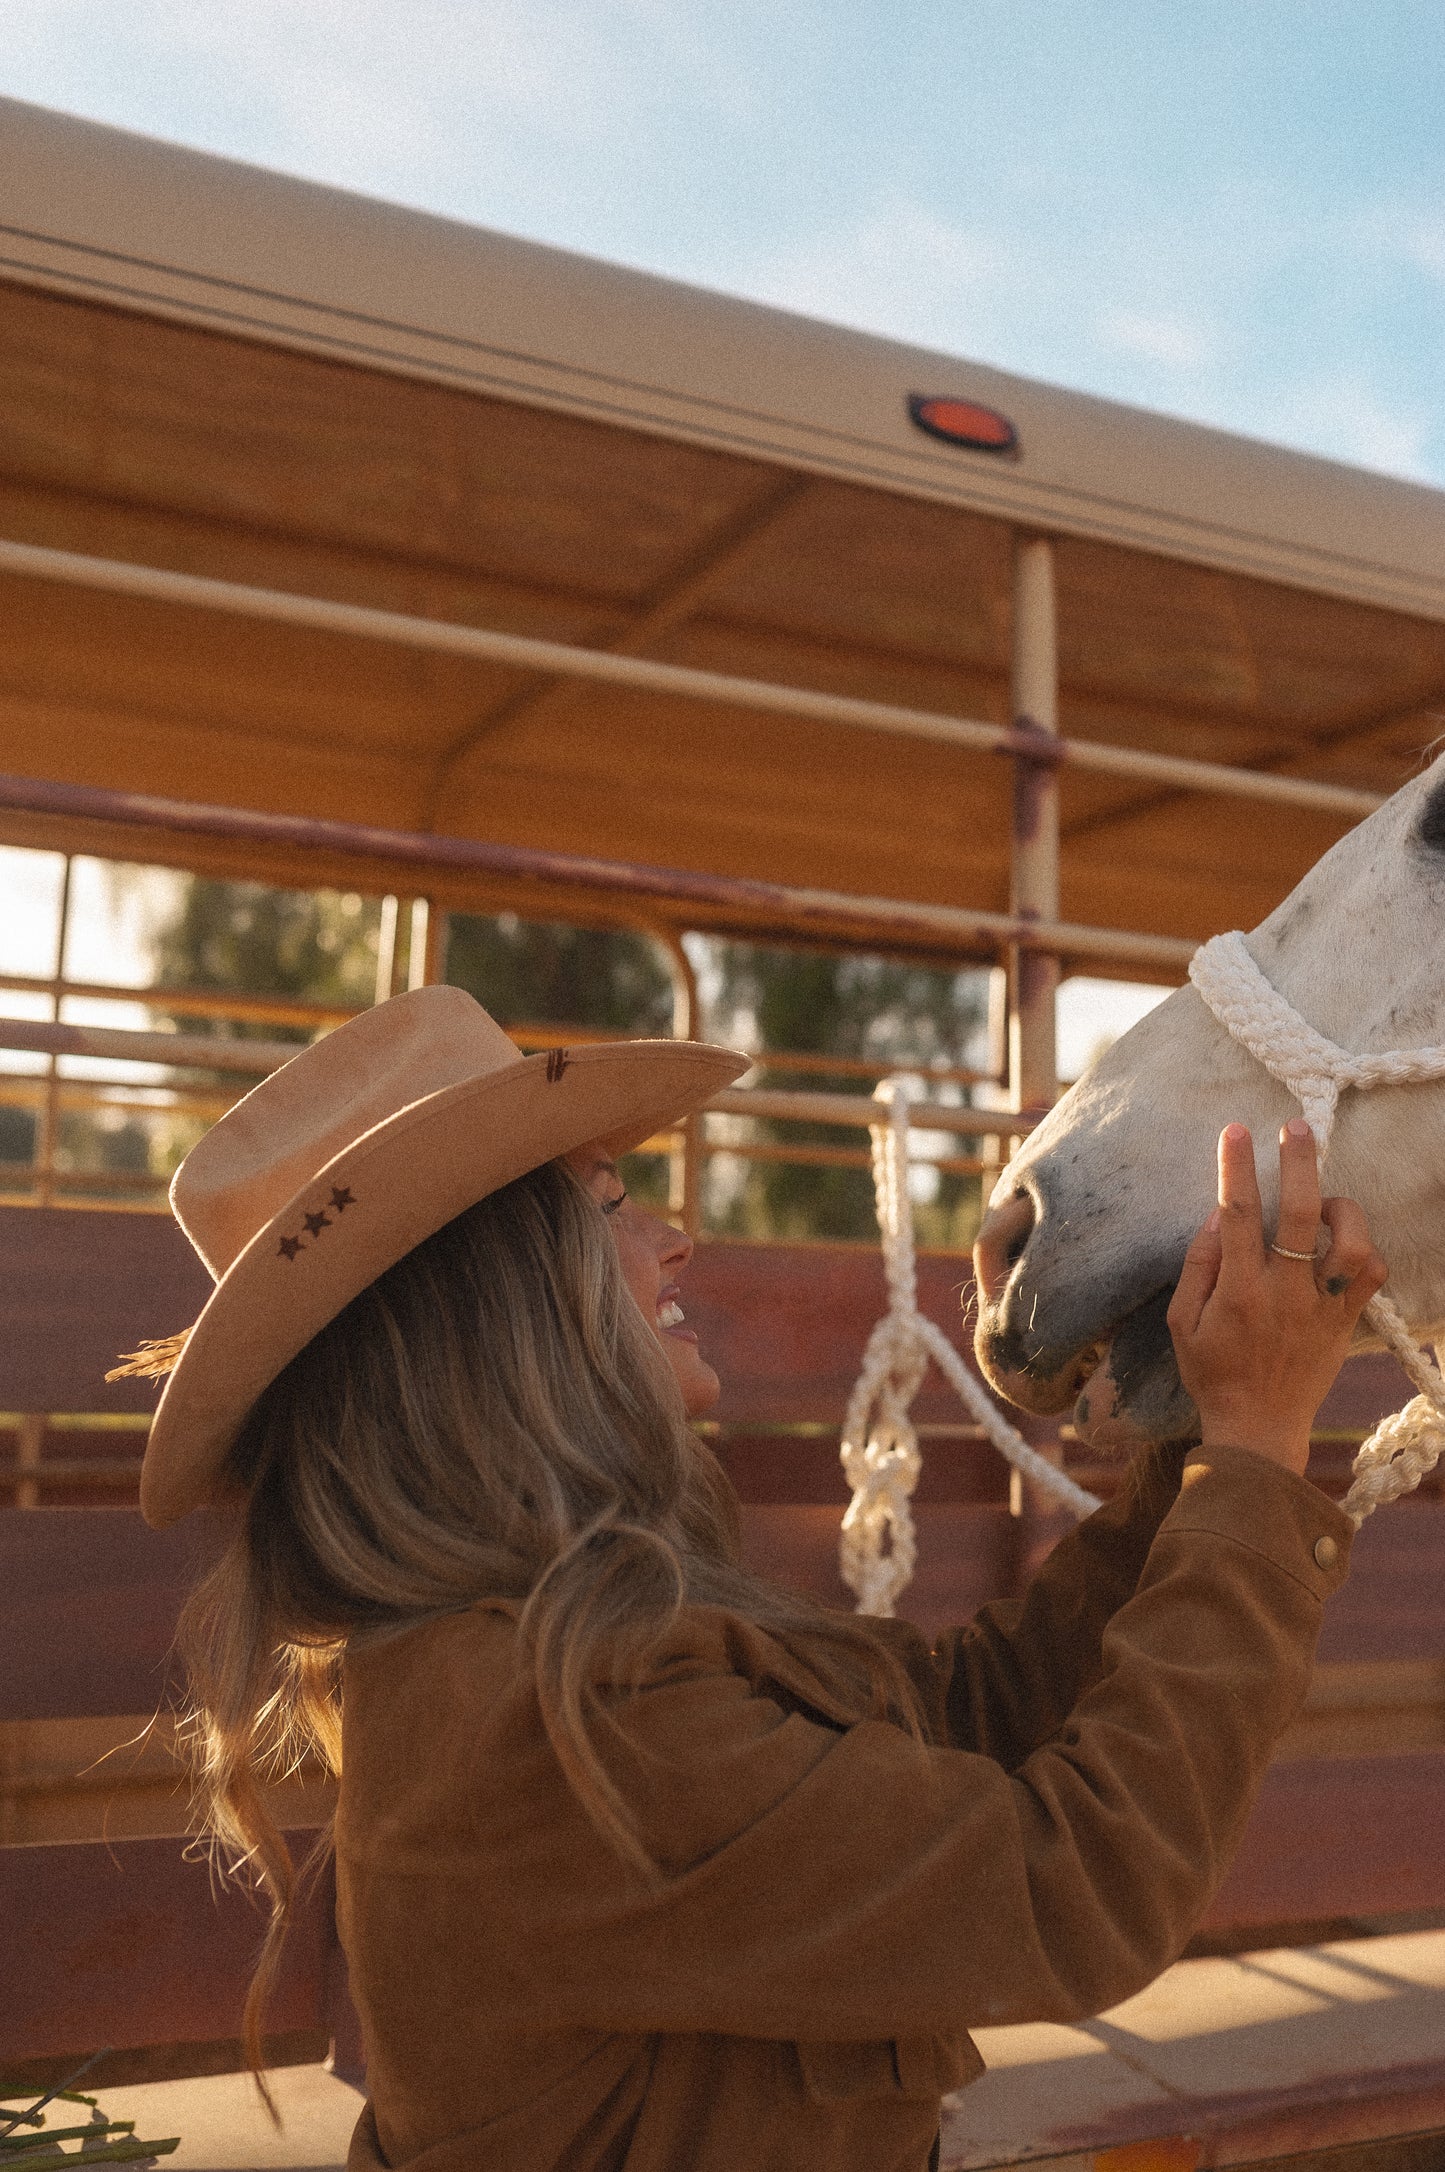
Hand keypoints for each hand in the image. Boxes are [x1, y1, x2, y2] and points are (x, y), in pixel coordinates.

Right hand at [1166, 1118, 1386, 1475]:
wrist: (1258, 1428)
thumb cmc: (1212, 1373)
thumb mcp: (1182, 1323)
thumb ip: (1198, 1266)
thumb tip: (1217, 1215)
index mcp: (1238, 1293)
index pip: (1237, 1216)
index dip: (1236, 1168)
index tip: (1236, 1130)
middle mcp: (1284, 1295)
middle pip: (1299, 1215)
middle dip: (1297, 1163)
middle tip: (1294, 1127)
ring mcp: (1320, 1309)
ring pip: (1351, 1245)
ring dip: (1340, 1210)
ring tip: (1322, 1200)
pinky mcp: (1345, 1322)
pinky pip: (1371, 1276)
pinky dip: (1363, 1250)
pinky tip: (1341, 1243)